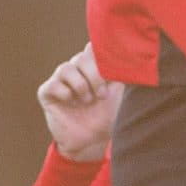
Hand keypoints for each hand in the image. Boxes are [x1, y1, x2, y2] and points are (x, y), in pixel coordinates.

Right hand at [37, 43, 123, 161]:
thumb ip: (126, 73)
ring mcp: (61, 79)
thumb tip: (139, 55)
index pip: (96, 45)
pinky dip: (65, 93)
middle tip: (101, 95)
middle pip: (83, 56)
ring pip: (67, 68)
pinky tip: (72, 104)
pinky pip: (53, 84)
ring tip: (88, 101)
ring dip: (81, 86)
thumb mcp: (122, 92)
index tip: (112, 72)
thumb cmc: (110, 114)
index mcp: (95, 64)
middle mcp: (77, 67)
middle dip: (95, 76)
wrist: (92, 140)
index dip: (104, 54)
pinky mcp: (47, 92)